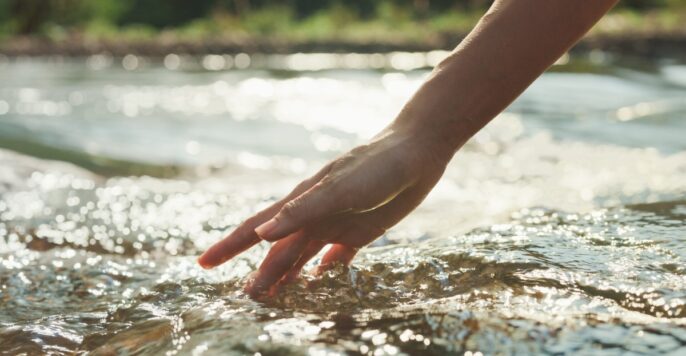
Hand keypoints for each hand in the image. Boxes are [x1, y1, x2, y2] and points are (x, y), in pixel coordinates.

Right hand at [197, 127, 452, 296]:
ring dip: (288, 276)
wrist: (416, 152)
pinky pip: (336, 257)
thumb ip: (301, 211)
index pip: (256, 229)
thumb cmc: (376, 167)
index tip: (204, 264)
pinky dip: (325, 270)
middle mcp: (313, 216)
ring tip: (275, 298)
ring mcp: (335, 223)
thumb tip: (260, 236)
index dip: (229, 247)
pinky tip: (320, 280)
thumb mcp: (339, 189)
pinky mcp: (360, 230)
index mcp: (301, 204)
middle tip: (247, 299)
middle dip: (262, 274)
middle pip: (279, 251)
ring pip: (303, 256)